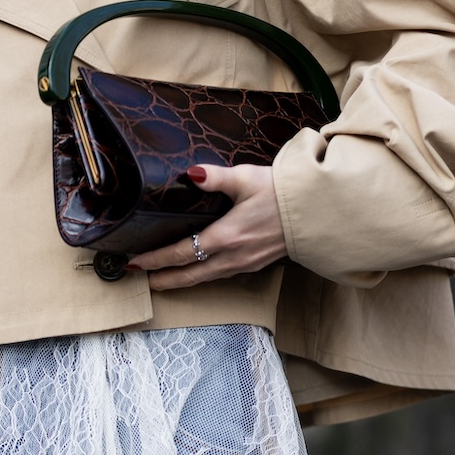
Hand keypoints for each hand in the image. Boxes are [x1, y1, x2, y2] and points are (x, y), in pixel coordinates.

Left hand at [127, 164, 287, 291]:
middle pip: (190, 275)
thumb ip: (216, 178)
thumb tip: (191, 173)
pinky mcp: (256, 263)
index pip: (182, 253)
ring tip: (164, 279)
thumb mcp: (247, 178)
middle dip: (165, 279)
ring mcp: (246, 263)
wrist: (318, 211)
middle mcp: (233, 256)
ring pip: (206, 277)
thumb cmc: (282, 193)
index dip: (156, 260)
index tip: (136, 263)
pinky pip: (222, 274)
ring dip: (183, 280)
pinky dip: (203, 275)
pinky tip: (199, 270)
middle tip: (143, 280)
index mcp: (226, 236)